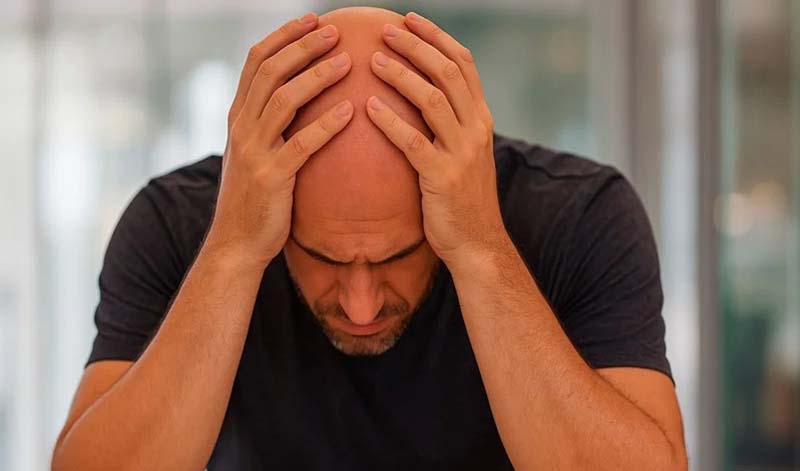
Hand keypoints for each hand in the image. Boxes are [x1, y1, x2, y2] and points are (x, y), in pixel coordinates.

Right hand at [206, 13, 353, 266]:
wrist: (237, 243)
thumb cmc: (257, 198)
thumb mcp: (257, 153)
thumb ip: (271, 124)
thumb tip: (302, 98)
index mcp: (239, 117)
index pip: (256, 62)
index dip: (284, 36)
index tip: (312, 20)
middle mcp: (241, 127)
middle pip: (269, 71)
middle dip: (302, 46)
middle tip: (335, 30)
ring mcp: (253, 151)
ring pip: (282, 99)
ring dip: (316, 76)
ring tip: (346, 60)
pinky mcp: (271, 178)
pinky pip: (301, 144)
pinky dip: (326, 124)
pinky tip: (350, 110)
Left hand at [366, 12, 505, 266]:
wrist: (477, 243)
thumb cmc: (461, 199)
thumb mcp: (464, 154)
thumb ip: (450, 125)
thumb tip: (421, 97)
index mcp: (481, 119)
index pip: (463, 64)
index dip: (436, 38)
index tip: (409, 19)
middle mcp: (476, 128)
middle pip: (449, 72)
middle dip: (416, 46)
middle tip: (384, 29)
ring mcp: (462, 152)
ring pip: (433, 99)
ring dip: (401, 74)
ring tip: (372, 59)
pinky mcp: (443, 177)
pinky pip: (413, 141)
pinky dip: (390, 120)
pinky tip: (367, 106)